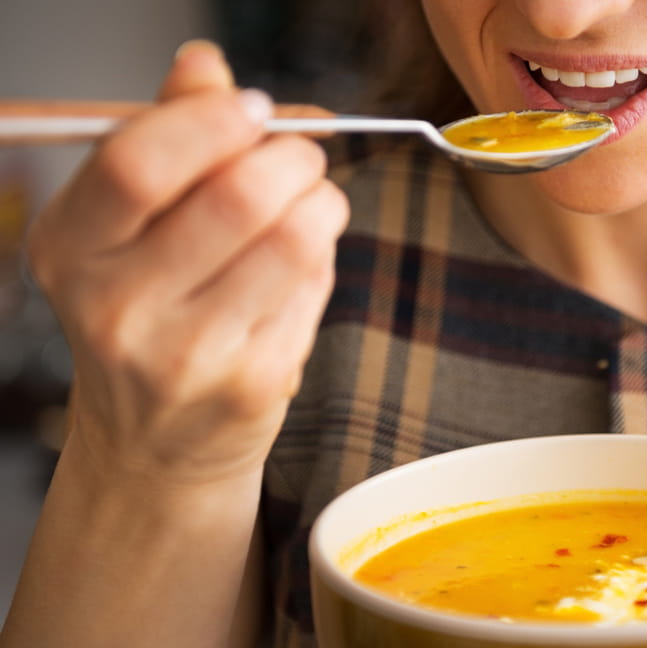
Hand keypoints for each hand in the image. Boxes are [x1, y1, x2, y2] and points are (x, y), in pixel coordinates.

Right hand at [25, 41, 348, 484]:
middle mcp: (115, 307)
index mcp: (71, 249)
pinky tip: (300, 267)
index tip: (251, 111)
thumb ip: (166, 136)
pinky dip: (323, 259)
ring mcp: (186, 354)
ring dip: (321, 203)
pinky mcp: (251, 384)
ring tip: (311, 205)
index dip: (213, 122)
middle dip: (291, 157)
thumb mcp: (128, 227)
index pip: (140, 162)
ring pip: (294, 239)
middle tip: (300, 157)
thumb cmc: (149, 316)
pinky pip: (315, 286)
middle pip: (236, 197)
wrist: (155, 445)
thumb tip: (204, 64)